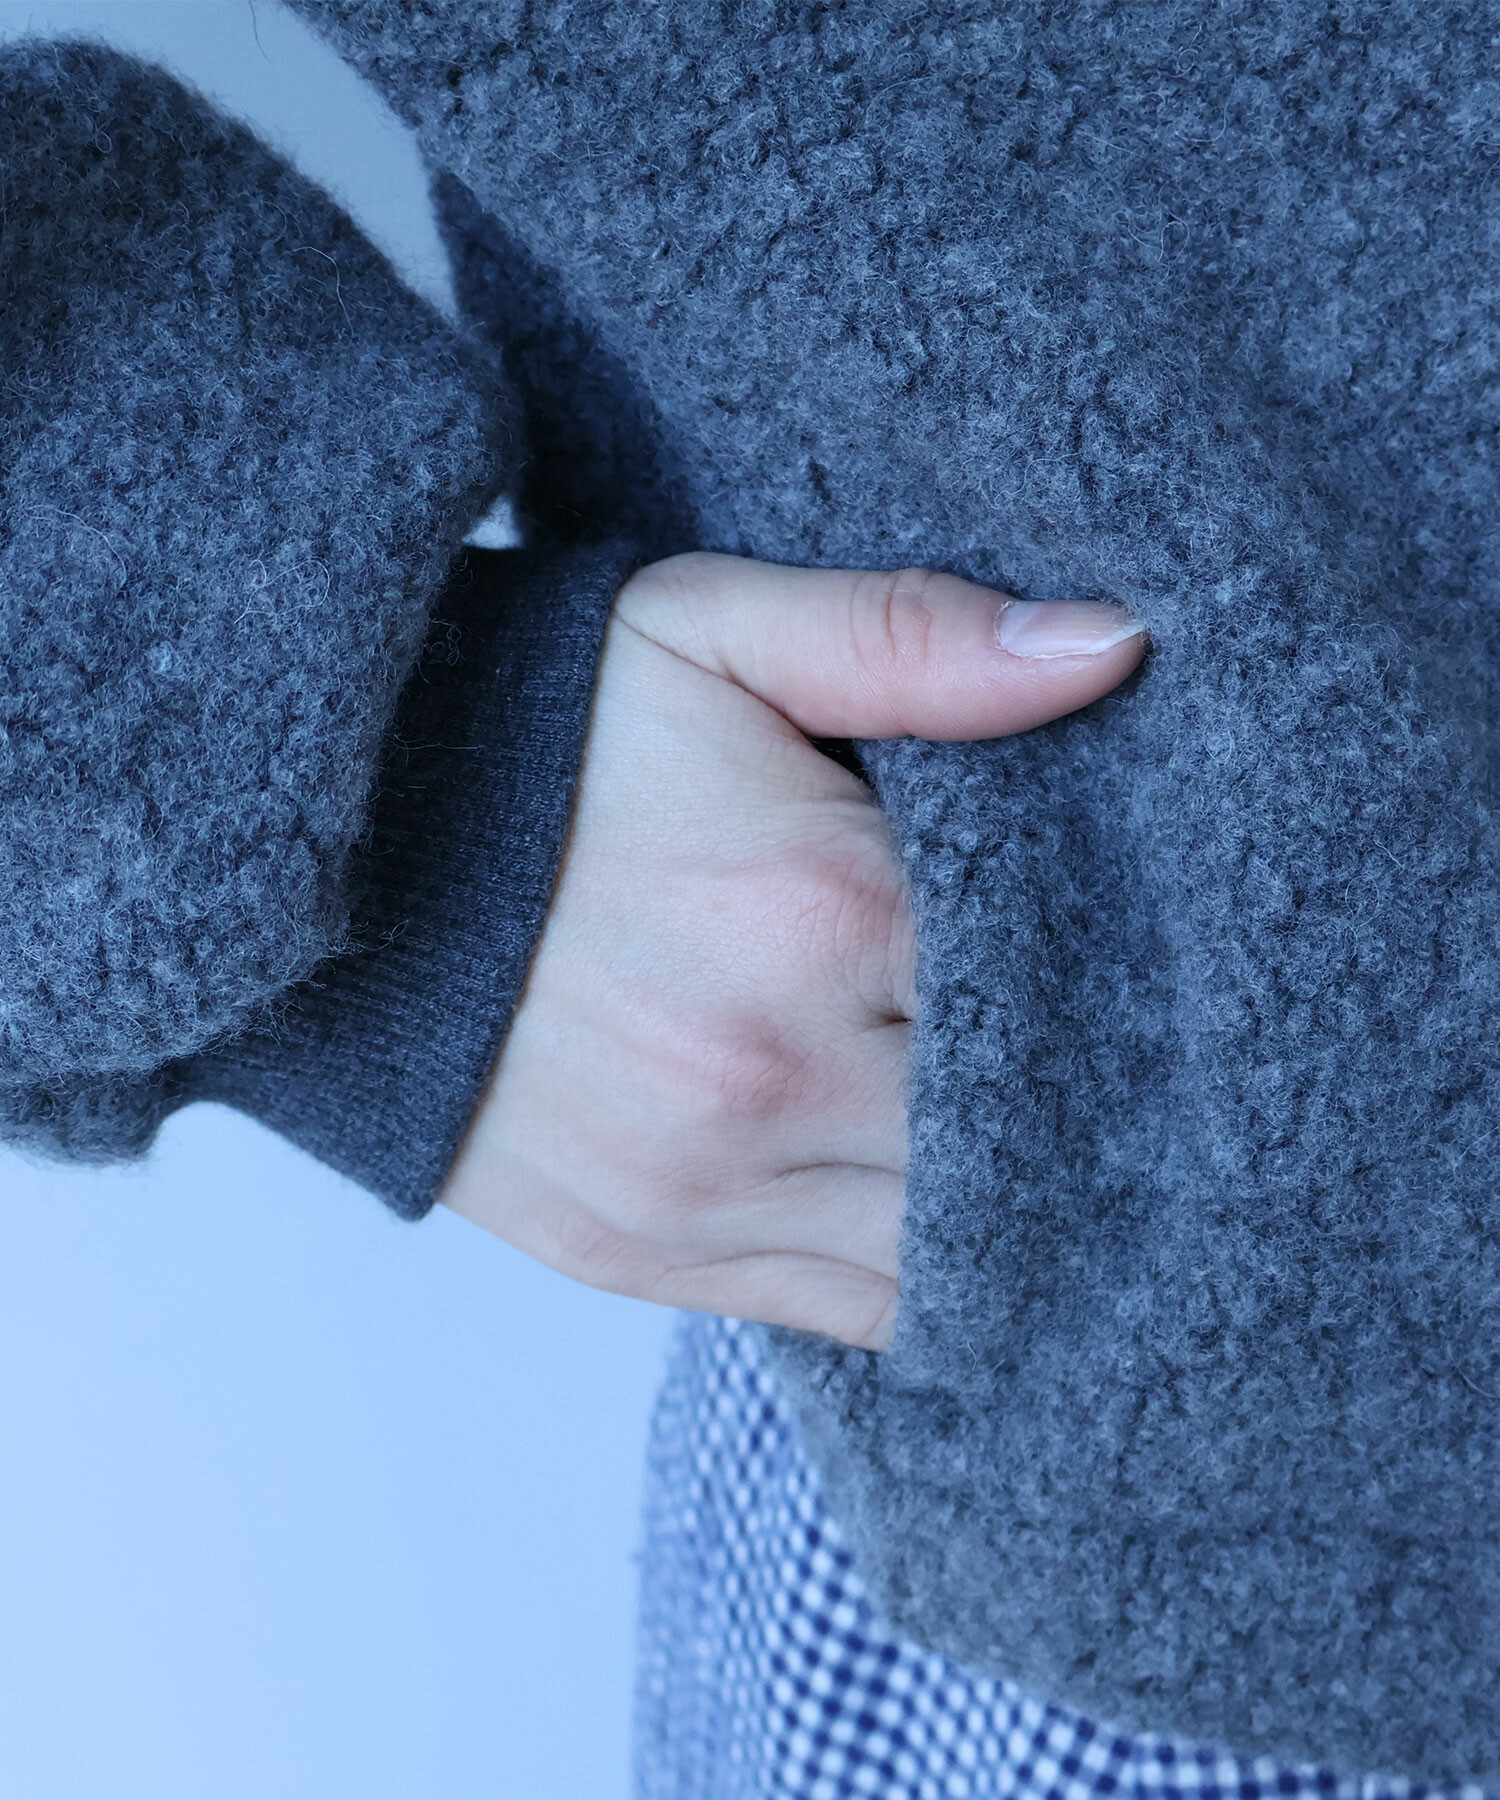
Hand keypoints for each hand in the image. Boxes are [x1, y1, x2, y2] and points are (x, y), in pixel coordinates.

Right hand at [439, 553, 1145, 1348]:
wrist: (344, 852)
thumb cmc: (546, 735)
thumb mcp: (715, 630)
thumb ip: (913, 639)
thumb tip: (1114, 643)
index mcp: (826, 915)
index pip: (1066, 999)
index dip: (1131, 996)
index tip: (1153, 984)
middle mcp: (774, 1077)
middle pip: (1022, 1152)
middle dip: (1085, 1123)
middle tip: (1130, 1085)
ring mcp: (701, 1186)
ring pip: (949, 1263)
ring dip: (1014, 1221)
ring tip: (1050, 1161)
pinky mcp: (640, 1254)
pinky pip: (844, 1315)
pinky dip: (914, 1284)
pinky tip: (941, 1223)